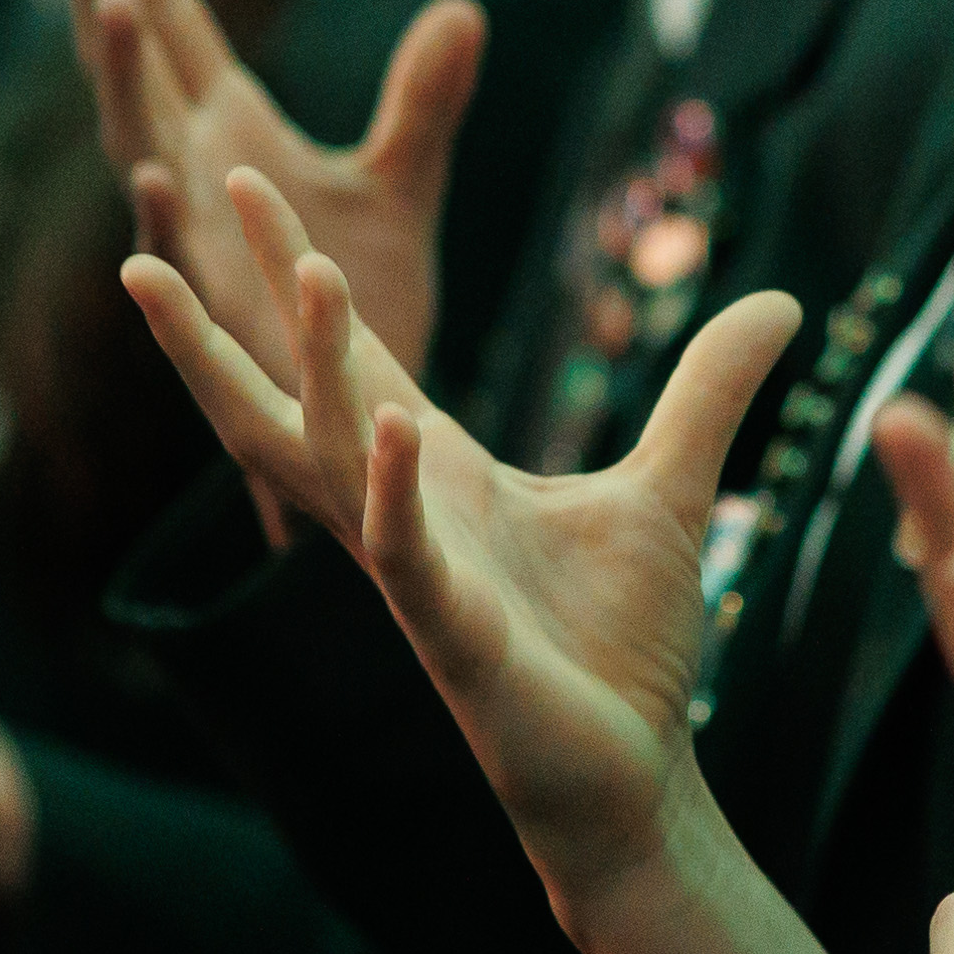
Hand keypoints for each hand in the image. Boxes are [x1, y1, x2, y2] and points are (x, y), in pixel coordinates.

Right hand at [62, 0, 482, 404]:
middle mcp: (193, 180)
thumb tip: (464, 11)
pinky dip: (166, 218)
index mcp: (224, 135)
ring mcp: (197, 247)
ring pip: (142, 151)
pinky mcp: (222, 317)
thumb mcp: (400, 185)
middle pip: (134, 64)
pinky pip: (183, 263)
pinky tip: (154, 176)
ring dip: (125, 83)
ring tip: (118, 4)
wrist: (366, 435)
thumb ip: (424, 99)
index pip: (175, 22)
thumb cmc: (359, 307)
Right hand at [124, 174, 799, 900]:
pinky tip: (391, 428)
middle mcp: (400, 515)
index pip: (349, 353)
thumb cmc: (624, 648)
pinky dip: (394, 492)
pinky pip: (408, 555)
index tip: (244, 174)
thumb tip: (783, 300)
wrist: (635, 779)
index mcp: (433, 473)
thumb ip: (711, 390)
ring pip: (335, 457)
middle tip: (170, 210)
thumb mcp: (673, 488)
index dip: (294, 265)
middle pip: (291, 393)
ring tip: (314, 268)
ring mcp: (417, 575)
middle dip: (228, 309)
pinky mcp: (454, 636)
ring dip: (318, 365)